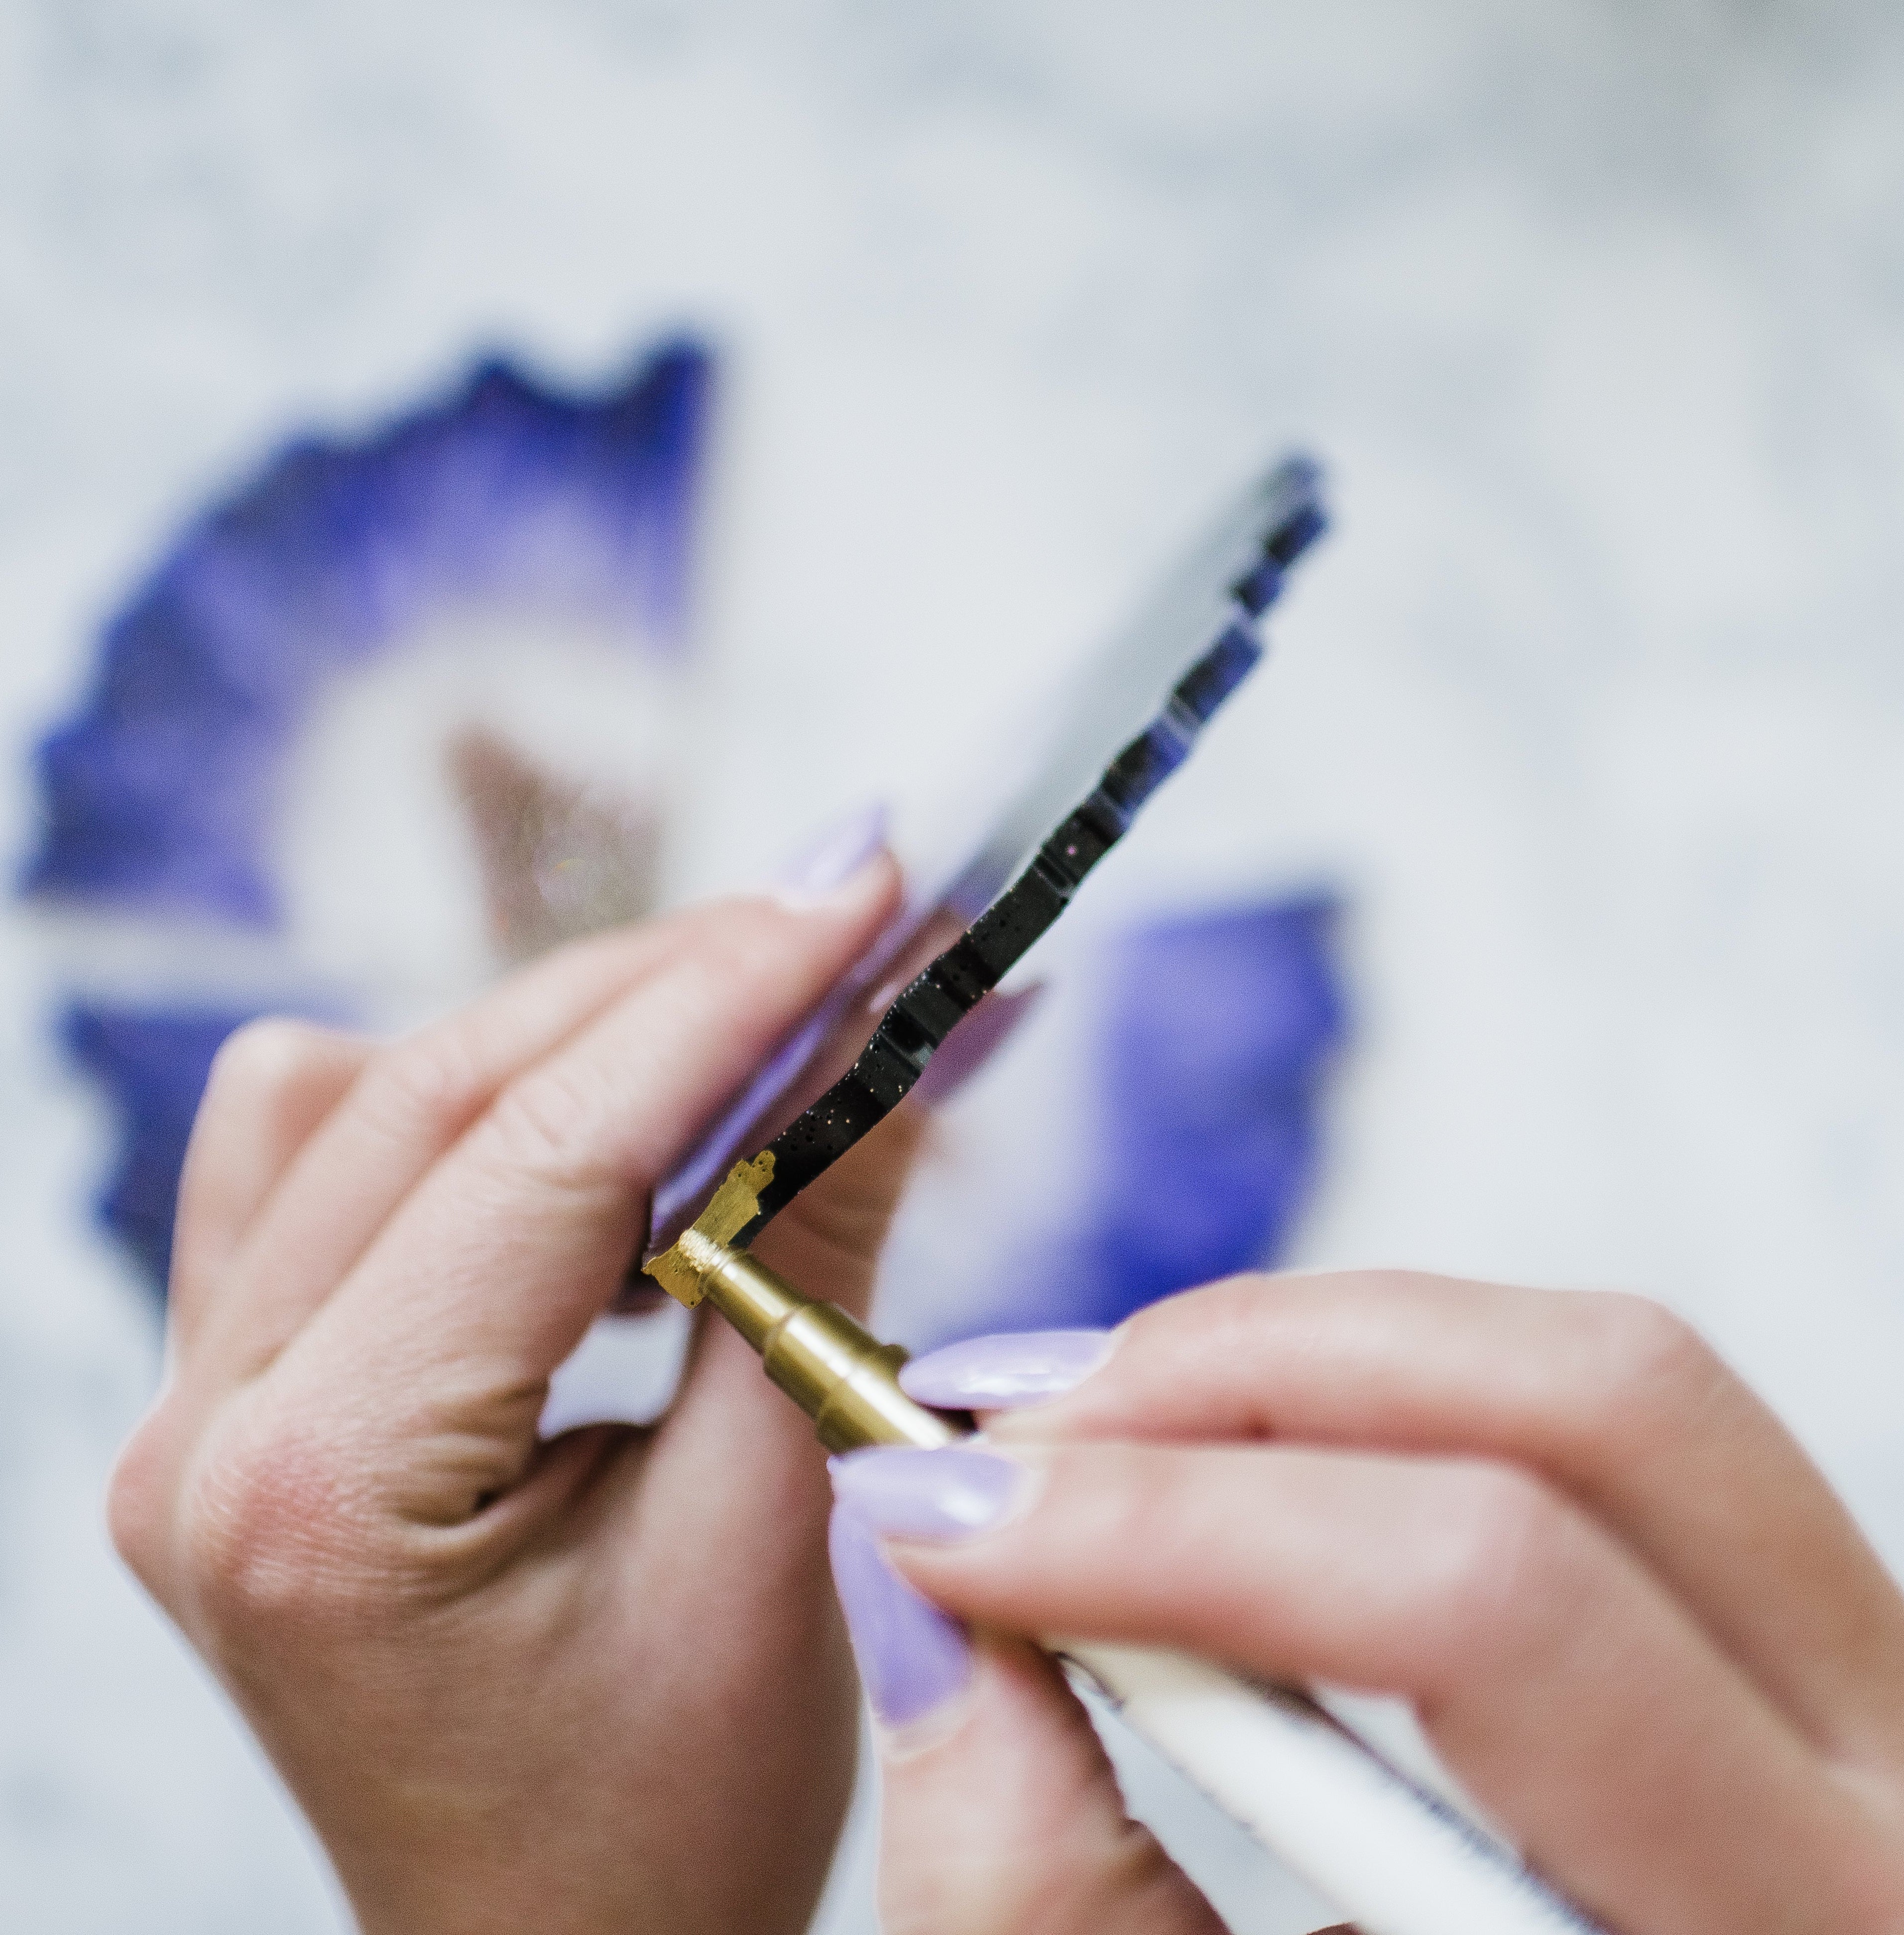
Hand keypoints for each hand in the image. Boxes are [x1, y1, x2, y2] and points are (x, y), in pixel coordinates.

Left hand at [111, 857, 912, 1934]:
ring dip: (578, 1032)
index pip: (544, 1152)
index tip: (866, 890)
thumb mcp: (772, 1534)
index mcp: (324, 1494)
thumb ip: (810, 1253)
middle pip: (447, 1091)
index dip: (728, 996)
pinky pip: (326, 1163)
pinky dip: (484, 1103)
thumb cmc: (667, 1823)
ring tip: (757, 1017)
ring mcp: (199, 1408)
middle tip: (851, 914)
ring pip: (377, 1097)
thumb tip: (894, 1036)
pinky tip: (608, 1116)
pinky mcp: (243, 1390)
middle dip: (672, 984)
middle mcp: (207, 1432)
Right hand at [829, 1272, 1903, 1933]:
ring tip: (1099, 1426)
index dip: (1172, 1526)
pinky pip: (1609, 1427)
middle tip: (1010, 1433)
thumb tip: (918, 1598)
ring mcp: (1896, 1687)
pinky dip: (1386, 1396)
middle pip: (1584, 1403)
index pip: (1488, 1598)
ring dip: (1310, 1354)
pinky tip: (1234, 1458)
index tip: (944, 1520)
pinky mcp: (1829, 1639)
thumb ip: (1050, 1898)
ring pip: (1607, 1373)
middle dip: (1240, 1374)